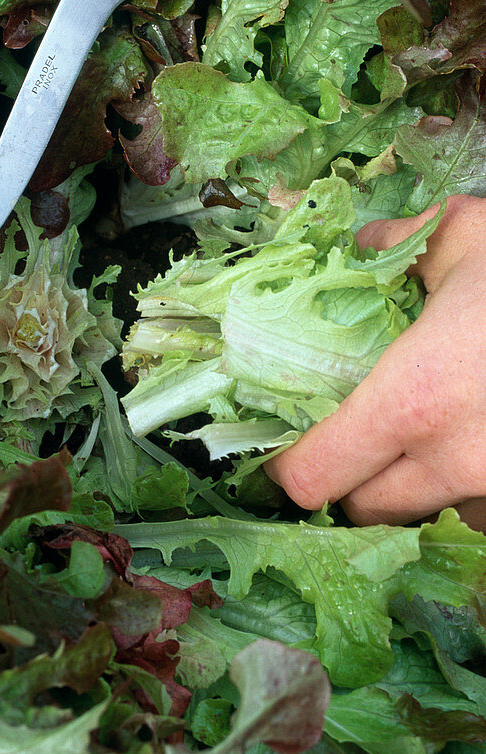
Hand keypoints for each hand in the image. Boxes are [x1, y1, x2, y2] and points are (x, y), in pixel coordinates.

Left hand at [265, 196, 485, 529]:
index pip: (315, 477)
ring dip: (415, 492)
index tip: (288, 451)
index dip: (290, 469)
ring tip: (424, 440)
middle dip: (351, 484)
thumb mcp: (469, 236)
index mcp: (412, 400)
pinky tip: (475, 441)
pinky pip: (485, 513)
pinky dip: (470, 491)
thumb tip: (364, 243)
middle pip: (366, 511)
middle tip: (354, 443)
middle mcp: (455, 463)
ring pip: (431, 517)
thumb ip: (399, 245)